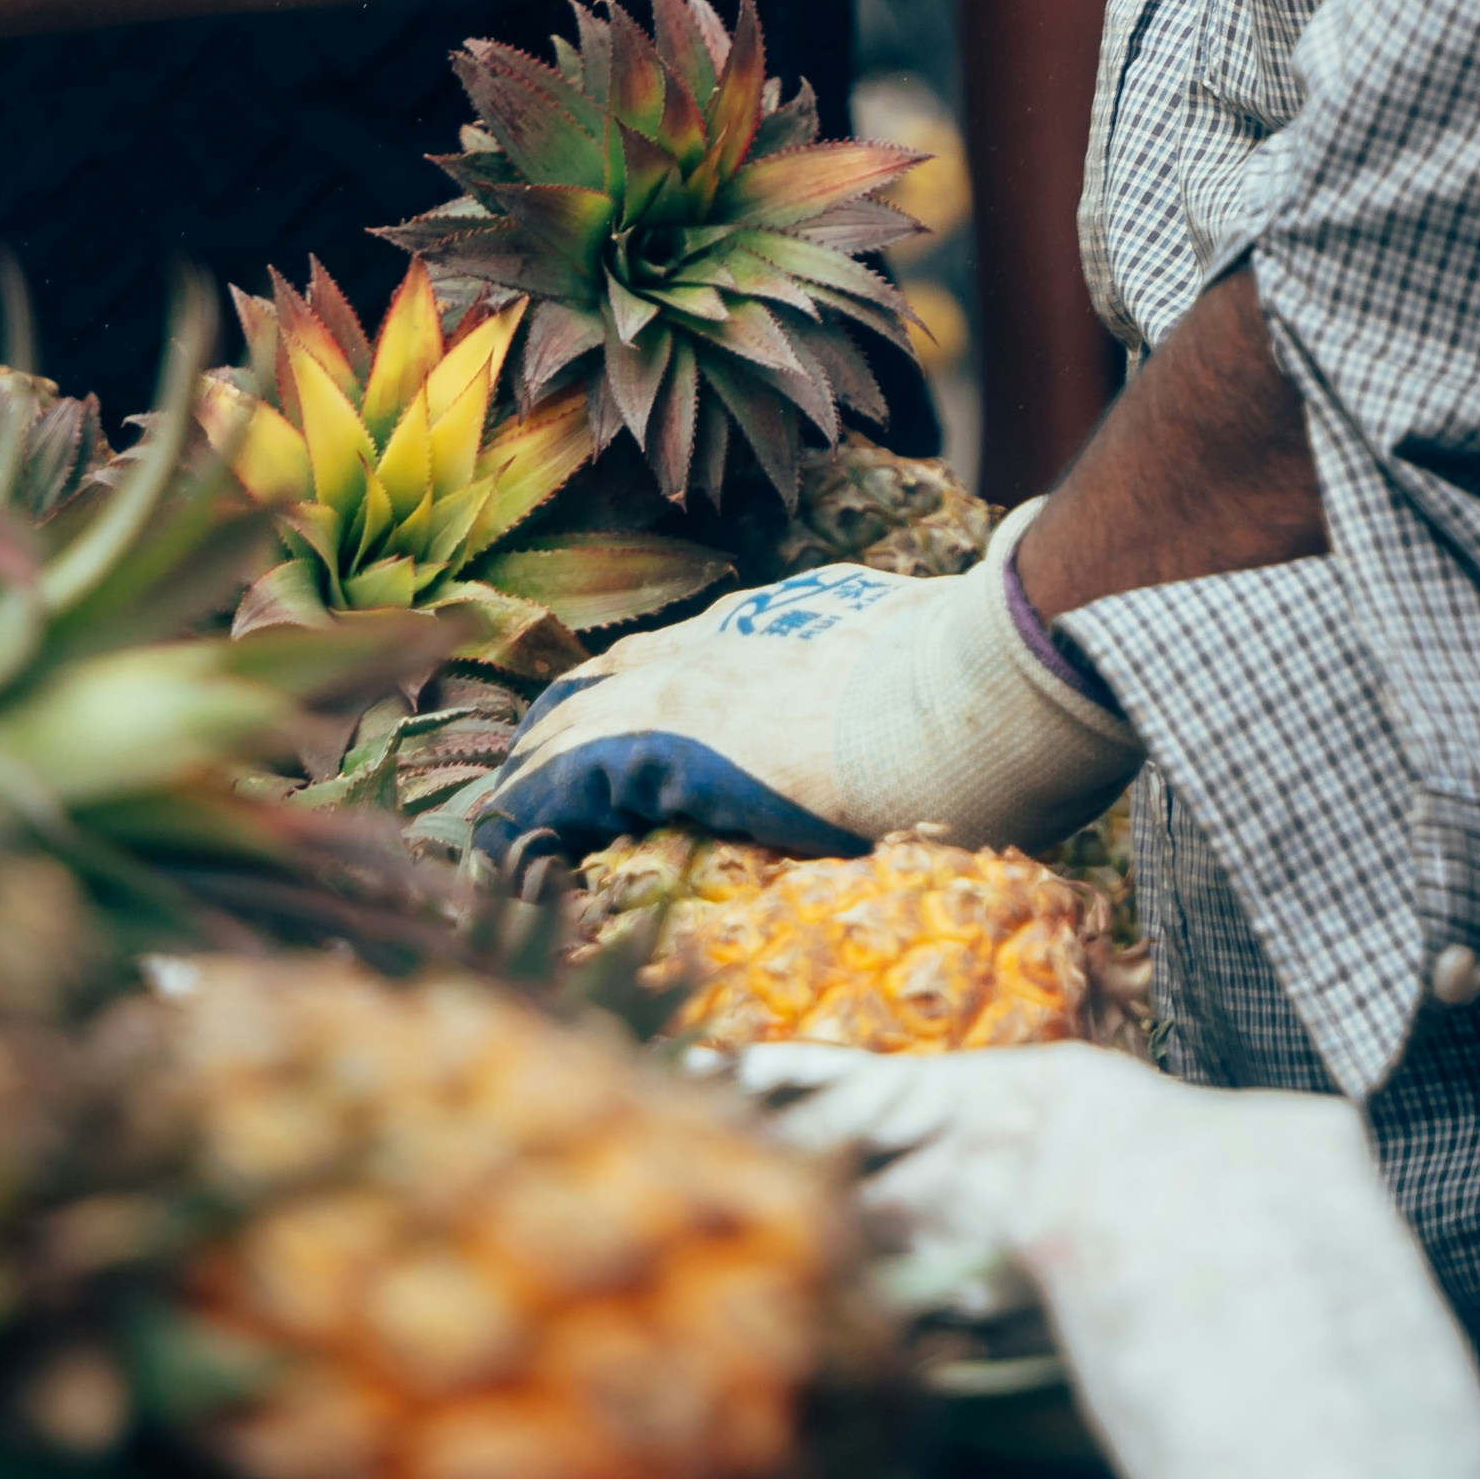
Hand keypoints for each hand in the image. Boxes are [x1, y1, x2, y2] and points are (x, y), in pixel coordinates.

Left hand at [468, 508, 1138, 881]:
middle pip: (604, 680)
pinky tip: (504, 848)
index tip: (601, 741)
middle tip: (525, 786)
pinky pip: (570, 775)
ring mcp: (690, 686)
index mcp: (775, 631)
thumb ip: (900, 684)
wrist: (977, 687)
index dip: (626, 700)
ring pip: (571, 726)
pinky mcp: (671, 738)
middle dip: (559, 732)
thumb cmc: (983, 694)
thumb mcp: (925, 669)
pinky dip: (530, 810)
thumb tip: (944, 717)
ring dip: (530, 776)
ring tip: (496, 829)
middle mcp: (719, 645)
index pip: (674, 657)